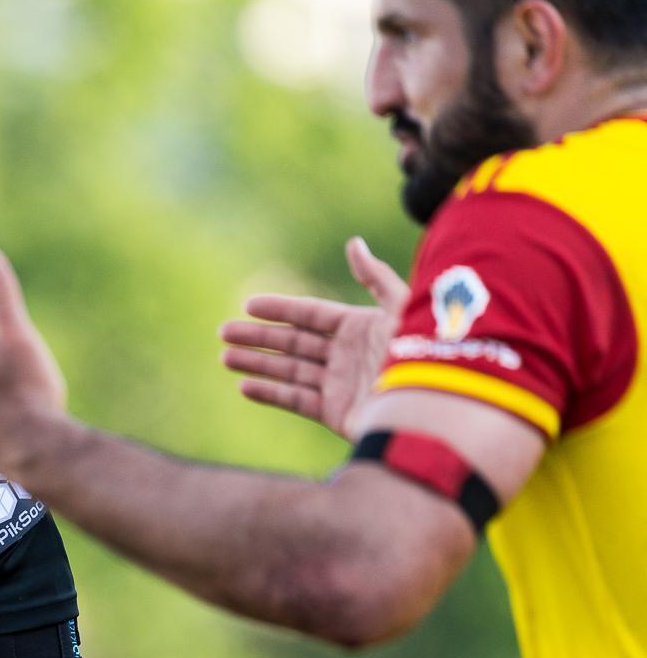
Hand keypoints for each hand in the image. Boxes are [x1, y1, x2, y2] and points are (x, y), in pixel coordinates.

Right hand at [219, 237, 408, 440]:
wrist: (433, 409)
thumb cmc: (425, 354)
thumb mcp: (403, 308)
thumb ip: (376, 278)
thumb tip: (353, 244)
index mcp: (361, 327)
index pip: (311, 315)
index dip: (280, 309)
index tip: (248, 305)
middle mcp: (347, 355)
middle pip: (293, 342)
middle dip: (257, 337)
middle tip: (224, 332)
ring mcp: (340, 384)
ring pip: (289, 370)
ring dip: (256, 363)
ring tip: (224, 357)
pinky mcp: (337, 413)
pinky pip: (297, 400)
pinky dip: (270, 394)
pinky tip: (244, 386)